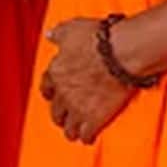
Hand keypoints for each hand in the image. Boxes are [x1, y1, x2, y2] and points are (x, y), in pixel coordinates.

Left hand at [39, 18, 135, 143]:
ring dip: (71, 129)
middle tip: (64, 116)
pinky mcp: (95, 118)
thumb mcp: (72, 29)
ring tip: (74, 132)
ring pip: (69, 127)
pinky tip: (89, 138)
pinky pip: (86, 134)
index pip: (46, 87)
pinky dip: (87, 137)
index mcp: (56, 72)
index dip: (50, 92)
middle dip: (60, 114)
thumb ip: (58, 34)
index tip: (53, 94)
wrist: (119, 52)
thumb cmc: (97, 38)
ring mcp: (78, 108)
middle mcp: (63, 93)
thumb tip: (49, 35)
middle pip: (56, 110)